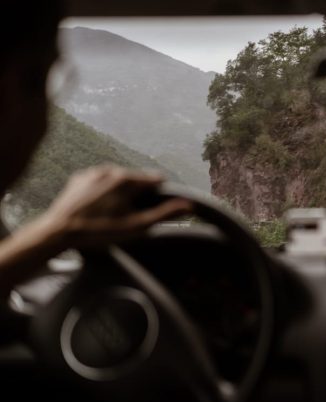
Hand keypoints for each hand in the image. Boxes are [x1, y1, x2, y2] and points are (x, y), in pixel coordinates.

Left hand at [39, 166, 192, 248]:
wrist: (59, 232)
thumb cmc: (100, 231)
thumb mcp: (136, 226)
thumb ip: (164, 213)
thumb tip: (189, 205)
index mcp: (127, 179)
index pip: (156, 180)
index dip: (157, 195)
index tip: (149, 210)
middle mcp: (111, 169)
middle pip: (136, 180)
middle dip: (137, 195)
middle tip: (128, 217)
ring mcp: (93, 172)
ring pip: (118, 180)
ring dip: (120, 193)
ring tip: (111, 214)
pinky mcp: (80, 178)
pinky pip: (100, 181)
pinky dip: (103, 192)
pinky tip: (97, 208)